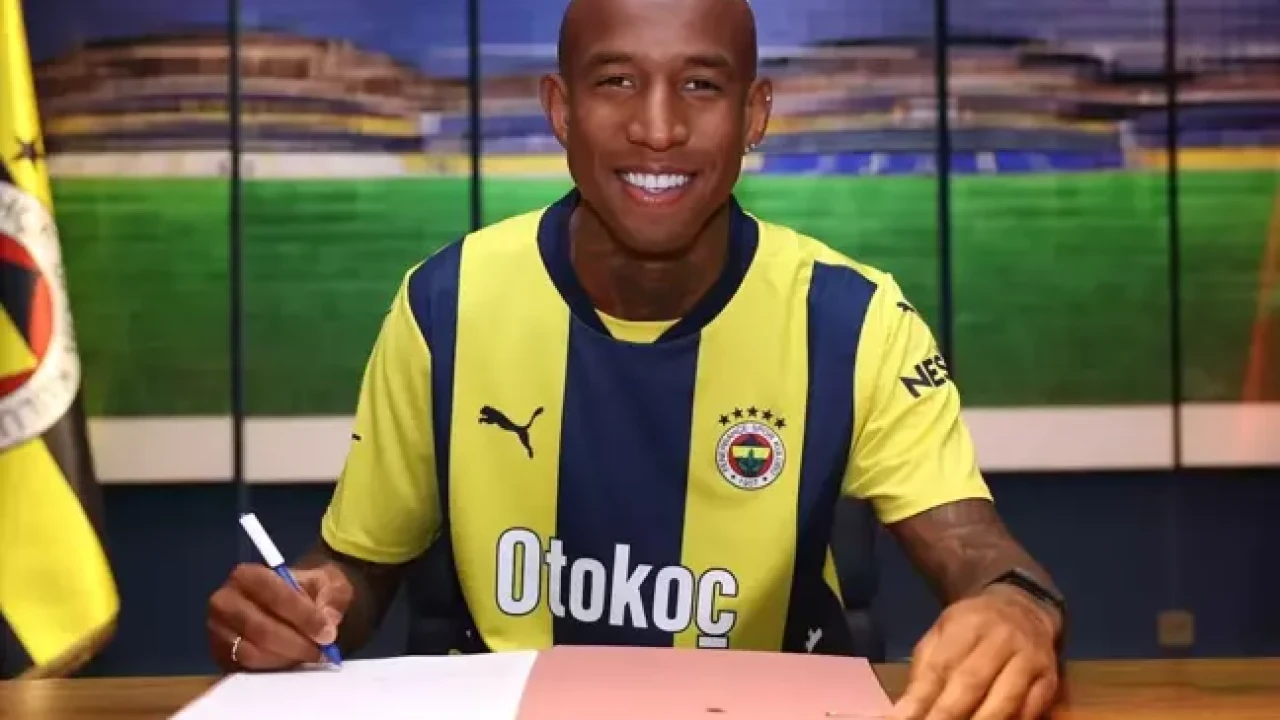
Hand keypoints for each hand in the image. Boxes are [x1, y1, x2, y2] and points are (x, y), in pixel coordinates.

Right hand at [207, 562, 352, 670]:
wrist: (291, 604)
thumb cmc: (308, 590)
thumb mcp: (327, 583)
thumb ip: (332, 597)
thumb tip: (328, 619)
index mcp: (246, 575)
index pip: (274, 596)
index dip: (303, 616)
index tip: (327, 632)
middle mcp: (224, 602)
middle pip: (261, 629)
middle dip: (297, 642)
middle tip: (323, 650)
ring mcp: (219, 631)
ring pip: (253, 653)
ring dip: (287, 657)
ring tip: (312, 655)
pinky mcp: (221, 655)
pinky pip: (247, 669)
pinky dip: (275, 667)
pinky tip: (295, 661)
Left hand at [891, 584, 1061, 719]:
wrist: (1024, 608)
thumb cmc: (973, 626)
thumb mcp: (942, 633)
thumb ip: (924, 669)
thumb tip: (903, 710)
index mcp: (967, 625)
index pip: (940, 667)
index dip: (919, 699)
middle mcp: (1001, 640)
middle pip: (971, 684)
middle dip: (946, 716)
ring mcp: (1029, 661)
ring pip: (1004, 702)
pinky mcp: (1049, 682)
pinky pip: (1029, 712)